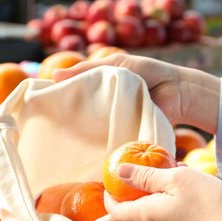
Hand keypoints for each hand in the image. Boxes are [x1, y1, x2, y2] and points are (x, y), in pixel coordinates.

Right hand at [53, 53, 220, 133]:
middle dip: (70, 126)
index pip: (76, 101)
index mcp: (100, 92)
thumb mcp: (116, 65)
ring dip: (85, 138)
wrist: (177, 91)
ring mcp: (116, 126)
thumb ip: (87, 69)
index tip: (44, 111)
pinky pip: (112, 144)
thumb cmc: (148, 73)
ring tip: (65, 144)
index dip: (61, 105)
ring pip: (96, 134)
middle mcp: (105, 111)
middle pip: (83, 121)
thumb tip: (53, 75)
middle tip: (51, 131)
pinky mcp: (126, 138)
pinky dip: (104, 148)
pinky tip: (88, 153)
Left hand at [104, 163, 221, 220]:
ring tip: (168, 173)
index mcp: (146, 216)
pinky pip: (170, 217)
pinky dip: (170, 201)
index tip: (112, 180)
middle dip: (131, 193)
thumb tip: (118, 172)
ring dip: (154, 194)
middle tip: (139, 172)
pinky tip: (188, 186)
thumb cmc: (208, 204)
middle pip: (132, 214)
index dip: (109, 197)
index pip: (114, 212)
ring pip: (153, 214)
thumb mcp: (175, 179)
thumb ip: (145, 176)